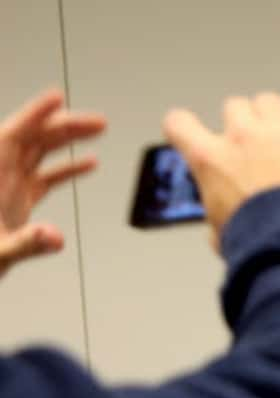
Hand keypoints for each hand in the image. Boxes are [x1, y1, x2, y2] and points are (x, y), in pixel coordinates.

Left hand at [0, 88, 104, 278]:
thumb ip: (27, 244)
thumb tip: (55, 237)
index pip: (13, 136)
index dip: (35, 114)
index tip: (57, 98)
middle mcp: (0, 178)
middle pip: (33, 140)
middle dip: (65, 126)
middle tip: (96, 121)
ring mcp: (9, 188)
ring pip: (40, 153)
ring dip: (68, 140)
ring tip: (97, 131)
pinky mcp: (17, 202)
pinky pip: (45, 177)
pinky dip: (67, 168)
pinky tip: (88, 163)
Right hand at [162, 92, 279, 242]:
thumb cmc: (259, 243)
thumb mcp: (222, 232)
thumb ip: (219, 216)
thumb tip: (223, 226)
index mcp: (211, 159)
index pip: (180, 123)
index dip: (183, 127)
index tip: (188, 131)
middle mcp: (243, 139)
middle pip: (235, 106)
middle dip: (241, 120)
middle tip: (248, 139)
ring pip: (270, 102)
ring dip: (273, 114)